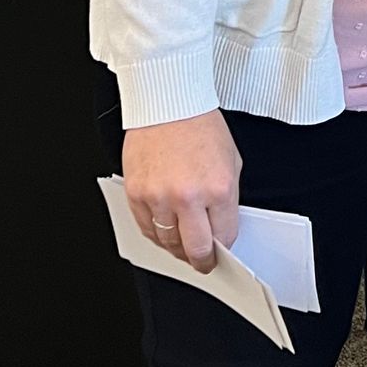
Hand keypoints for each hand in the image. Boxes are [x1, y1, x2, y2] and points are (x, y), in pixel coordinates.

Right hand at [122, 109, 240, 273]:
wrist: (168, 103)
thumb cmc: (200, 127)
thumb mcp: (230, 162)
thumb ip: (226, 199)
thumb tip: (220, 228)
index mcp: (218, 189)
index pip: (224, 237)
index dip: (223, 248)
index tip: (221, 252)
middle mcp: (188, 197)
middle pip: (195, 249)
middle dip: (201, 260)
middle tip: (202, 262)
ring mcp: (159, 197)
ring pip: (167, 243)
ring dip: (176, 248)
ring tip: (182, 245)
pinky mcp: (136, 193)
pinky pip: (145, 228)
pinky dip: (155, 234)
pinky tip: (163, 231)